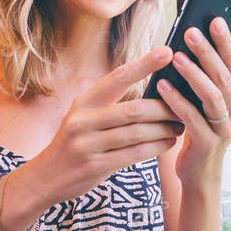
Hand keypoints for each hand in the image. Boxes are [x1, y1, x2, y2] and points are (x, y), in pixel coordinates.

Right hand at [30, 46, 184, 202]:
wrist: (45, 178)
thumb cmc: (75, 143)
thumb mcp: (84, 117)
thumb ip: (111, 105)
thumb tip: (153, 92)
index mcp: (83, 102)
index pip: (118, 77)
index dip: (144, 64)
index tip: (167, 52)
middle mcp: (82, 120)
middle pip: (134, 109)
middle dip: (164, 108)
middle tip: (184, 107)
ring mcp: (87, 144)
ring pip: (137, 133)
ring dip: (164, 129)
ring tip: (180, 126)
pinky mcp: (95, 166)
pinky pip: (134, 154)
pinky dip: (156, 147)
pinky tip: (168, 143)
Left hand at [156, 16, 230, 186]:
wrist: (199, 174)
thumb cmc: (199, 130)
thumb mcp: (207, 103)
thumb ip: (208, 79)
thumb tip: (197, 43)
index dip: (227, 42)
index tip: (215, 20)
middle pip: (224, 76)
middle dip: (208, 52)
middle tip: (190, 32)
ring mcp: (225, 129)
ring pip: (213, 96)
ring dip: (194, 74)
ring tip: (176, 57)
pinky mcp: (209, 144)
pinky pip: (193, 118)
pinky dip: (178, 100)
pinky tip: (162, 85)